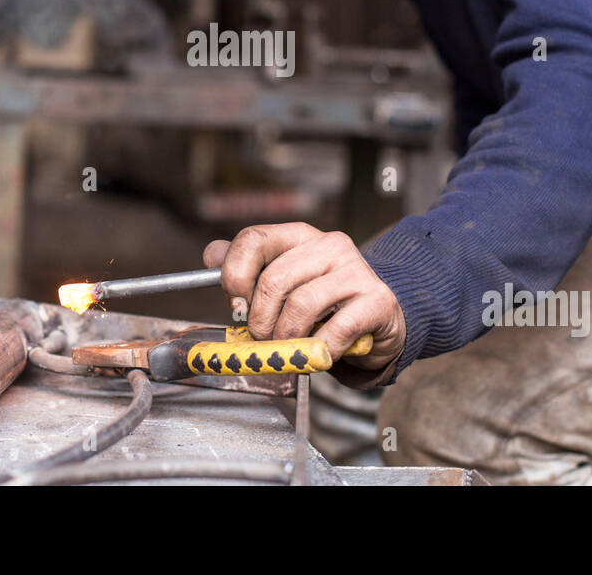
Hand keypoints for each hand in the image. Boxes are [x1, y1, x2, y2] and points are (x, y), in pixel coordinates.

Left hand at [203, 223, 404, 370]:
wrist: (379, 321)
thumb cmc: (325, 304)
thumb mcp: (285, 283)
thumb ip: (248, 269)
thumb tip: (212, 255)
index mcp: (299, 236)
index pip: (254, 239)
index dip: (235, 275)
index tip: (236, 307)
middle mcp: (328, 245)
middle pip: (274, 279)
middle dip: (260, 320)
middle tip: (263, 339)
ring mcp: (355, 270)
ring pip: (301, 305)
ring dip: (287, 338)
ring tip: (290, 349)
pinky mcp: (377, 300)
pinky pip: (335, 330)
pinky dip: (318, 350)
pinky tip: (318, 355)